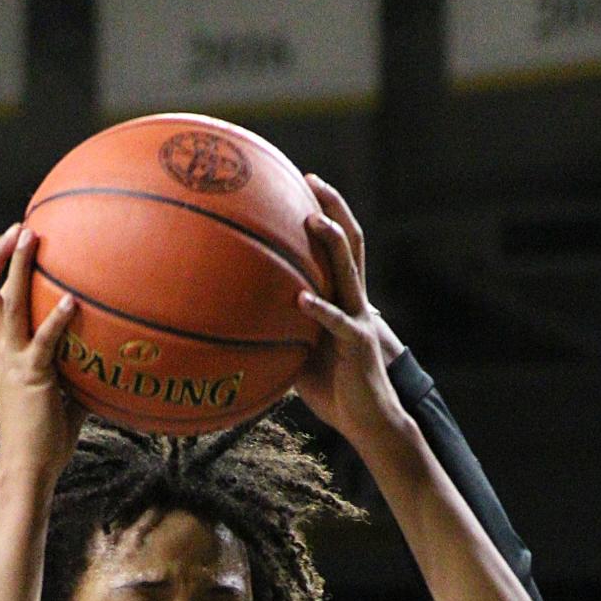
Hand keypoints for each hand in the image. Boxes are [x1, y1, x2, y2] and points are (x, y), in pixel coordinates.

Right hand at [0, 224, 82, 487]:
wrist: (30, 470)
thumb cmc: (48, 440)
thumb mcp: (68, 397)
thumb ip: (83, 371)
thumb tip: (114, 355)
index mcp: (5, 353)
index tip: (20, 246)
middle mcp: (3, 351)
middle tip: (19, 228)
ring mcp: (14, 362)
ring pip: (6, 303)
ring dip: (17, 266)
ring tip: (30, 235)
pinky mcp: (32, 377)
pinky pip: (43, 341)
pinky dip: (56, 319)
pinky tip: (73, 301)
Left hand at [293, 176, 403, 449]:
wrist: (366, 420)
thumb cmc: (331, 390)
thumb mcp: (297, 355)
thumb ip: (277, 332)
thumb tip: (235, 324)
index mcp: (341, 298)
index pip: (335, 247)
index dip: (323, 214)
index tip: (300, 185)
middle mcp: (353, 300)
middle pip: (349, 242)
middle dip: (332, 207)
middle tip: (311, 179)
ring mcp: (358, 319)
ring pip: (348, 270)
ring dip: (331, 242)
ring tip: (311, 220)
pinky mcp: (358, 343)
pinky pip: (337, 322)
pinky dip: (320, 309)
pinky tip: (301, 299)